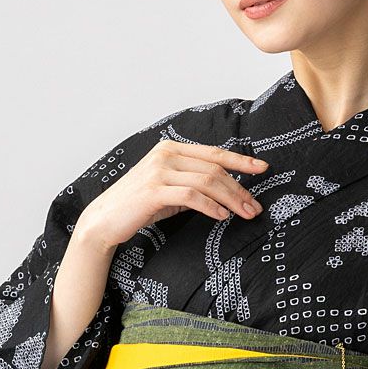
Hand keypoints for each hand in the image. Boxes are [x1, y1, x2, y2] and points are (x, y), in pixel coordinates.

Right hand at [76, 139, 268, 251]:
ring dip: (231, 199)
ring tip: (245, 213)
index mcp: (171, 149)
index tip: (262, 168)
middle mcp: (166, 155)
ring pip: (207, 181)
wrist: (104, 219)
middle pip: (215, 169)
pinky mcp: (154, 191)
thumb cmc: (139, 205)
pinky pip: (191, 196)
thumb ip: (193, 182)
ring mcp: (159, 171)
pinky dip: (210, 206)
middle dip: (240, 188)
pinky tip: (222, 216)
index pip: (214, 153)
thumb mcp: (170, 188)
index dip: (240, 161)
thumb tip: (226, 189)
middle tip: (256, 206)